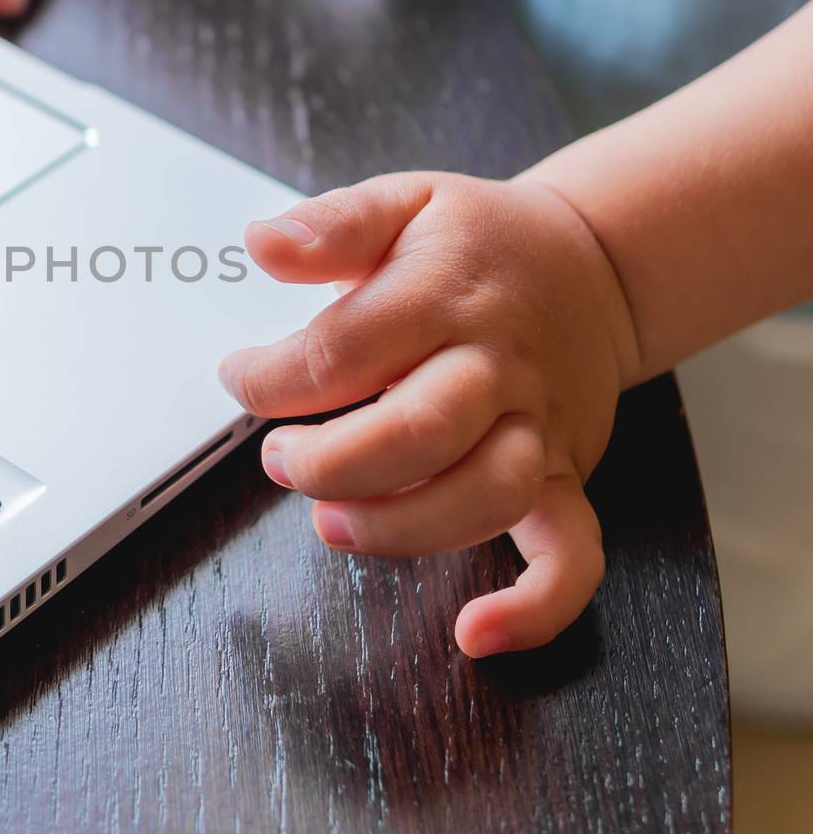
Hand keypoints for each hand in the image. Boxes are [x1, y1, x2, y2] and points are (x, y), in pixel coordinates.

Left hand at [217, 172, 641, 657]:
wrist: (594, 262)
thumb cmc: (477, 241)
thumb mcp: (404, 200)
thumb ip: (332, 223)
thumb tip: (261, 242)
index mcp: (445, 293)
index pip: (343, 350)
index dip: (270, 380)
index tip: (239, 379)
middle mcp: (495, 365)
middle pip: (417, 431)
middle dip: (328, 462)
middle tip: (279, 459)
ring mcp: (538, 427)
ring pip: (484, 495)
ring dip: (398, 526)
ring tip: (331, 522)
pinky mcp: (565, 475)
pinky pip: (573, 554)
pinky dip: (535, 607)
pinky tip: (477, 633)